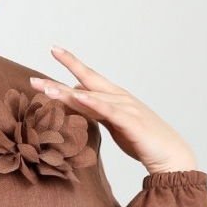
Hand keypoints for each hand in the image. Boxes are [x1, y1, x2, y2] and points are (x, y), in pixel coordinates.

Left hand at [29, 46, 197, 174]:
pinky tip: (79, 98)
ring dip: (68, 93)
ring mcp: (127, 108)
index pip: (88, 78)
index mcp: (115, 97)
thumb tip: (77, 99)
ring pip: (93, 97)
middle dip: (60, 78)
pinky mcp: (132, 123)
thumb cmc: (142, 141)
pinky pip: (110, 112)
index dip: (71, 65)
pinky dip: (94, 103)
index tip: (53, 50)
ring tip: (47, 90)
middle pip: (86, 82)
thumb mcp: (113, 124)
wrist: (171, 156)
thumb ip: (96, 111)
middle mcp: (120, 98)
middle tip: (34, 78)